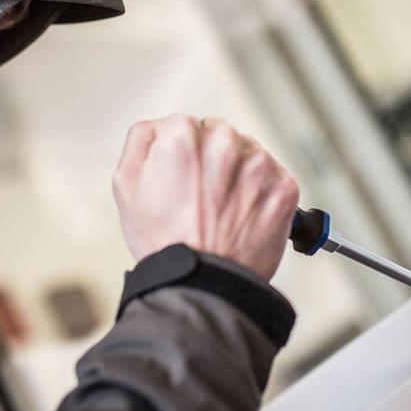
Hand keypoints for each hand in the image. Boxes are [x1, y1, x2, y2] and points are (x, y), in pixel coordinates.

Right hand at [112, 115, 299, 280]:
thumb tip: (160, 126)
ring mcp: (258, 164)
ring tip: (223, 210)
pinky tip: (243, 215)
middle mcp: (224, 143)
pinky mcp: (284, 186)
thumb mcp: (126, 186)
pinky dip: (261, 192)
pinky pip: (273, 176)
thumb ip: (141, 140)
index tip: (183, 180)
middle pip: (219, 135)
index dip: (182, 155)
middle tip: (202, 199)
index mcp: (183, 135)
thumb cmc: (165, 242)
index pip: (187, 125)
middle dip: (212, 160)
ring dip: (239, 174)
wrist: (203, 285)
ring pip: (248, 154)